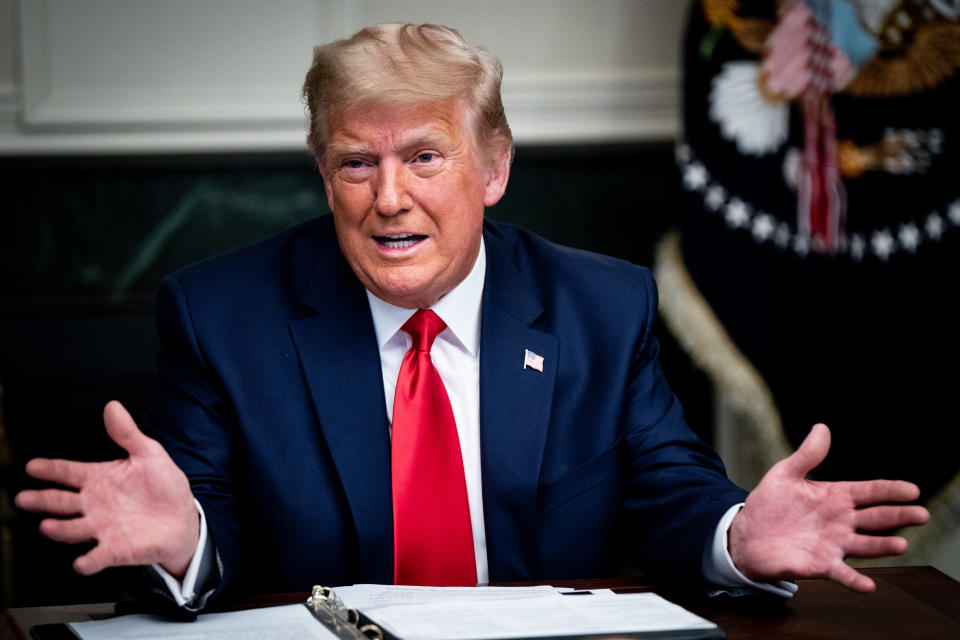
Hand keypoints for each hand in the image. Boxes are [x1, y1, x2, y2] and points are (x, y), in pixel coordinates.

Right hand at [15, 401, 199, 577]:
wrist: (183, 519)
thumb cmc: (164, 487)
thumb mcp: (149, 455)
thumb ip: (128, 434)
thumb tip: (113, 408)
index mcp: (100, 479)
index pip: (68, 472)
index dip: (50, 469)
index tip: (33, 466)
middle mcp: (94, 504)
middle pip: (61, 502)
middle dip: (42, 500)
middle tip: (25, 498)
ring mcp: (102, 527)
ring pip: (73, 529)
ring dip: (60, 529)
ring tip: (48, 526)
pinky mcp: (115, 549)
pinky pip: (98, 556)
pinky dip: (89, 560)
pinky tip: (82, 561)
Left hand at [728, 423, 928, 591]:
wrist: (747, 535)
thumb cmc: (768, 504)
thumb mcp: (785, 474)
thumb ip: (806, 455)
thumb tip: (821, 428)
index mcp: (835, 497)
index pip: (870, 492)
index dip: (890, 490)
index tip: (912, 490)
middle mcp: (841, 521)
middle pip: (876, 518)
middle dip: (899, 516)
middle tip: (921, 514)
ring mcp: (834, 544)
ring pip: (866, 545)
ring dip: (883, 546)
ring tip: (901, 544)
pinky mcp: (821, 565)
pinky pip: (842, 574)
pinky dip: (855, 580)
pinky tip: (868, 585)